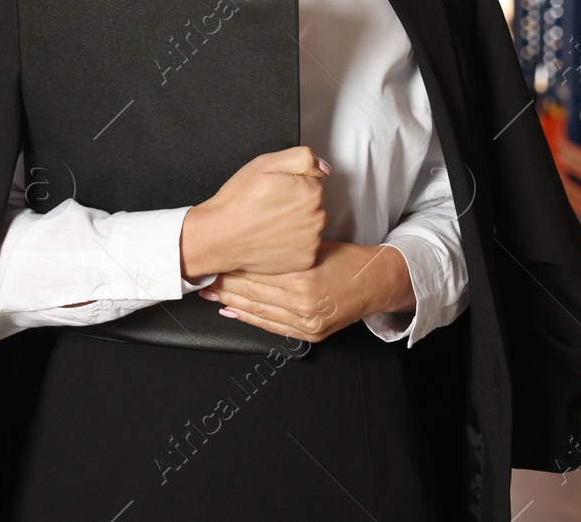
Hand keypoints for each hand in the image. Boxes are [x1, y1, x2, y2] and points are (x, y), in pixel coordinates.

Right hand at [180, 146, 328, 277]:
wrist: (220, 236)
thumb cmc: (239, 202)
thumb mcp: (266, 163)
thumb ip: (302, 158)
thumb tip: (323, 167)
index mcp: (312, 192)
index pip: (314, 180)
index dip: (292, 182)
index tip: (276, 189)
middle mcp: (317, 218)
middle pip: (313, 203)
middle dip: (296, 202)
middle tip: (270, 205)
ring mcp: (312, 242)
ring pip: (309, 225)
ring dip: (295, 223)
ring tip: (269, 222)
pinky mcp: (305, 260)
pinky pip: (305, 246)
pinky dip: (292, 243)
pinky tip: (273, 238)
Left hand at [197, 241, 415, 343]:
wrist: (376, 283)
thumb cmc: (348, 260)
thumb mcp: (315, 246)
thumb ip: (285, 251)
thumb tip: (250, 248)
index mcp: (302, 278)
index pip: (255, 273)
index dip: (231, 266)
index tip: (215, 259)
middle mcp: (302, 304)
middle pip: (251, 293)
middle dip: (224, 285)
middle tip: (204, 276)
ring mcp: (306, 323)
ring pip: (258, 311)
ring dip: (230, 302)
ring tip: (210, 293)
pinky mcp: (310, 334)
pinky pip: (272, 327)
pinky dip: (249, 319)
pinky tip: (232, 311)